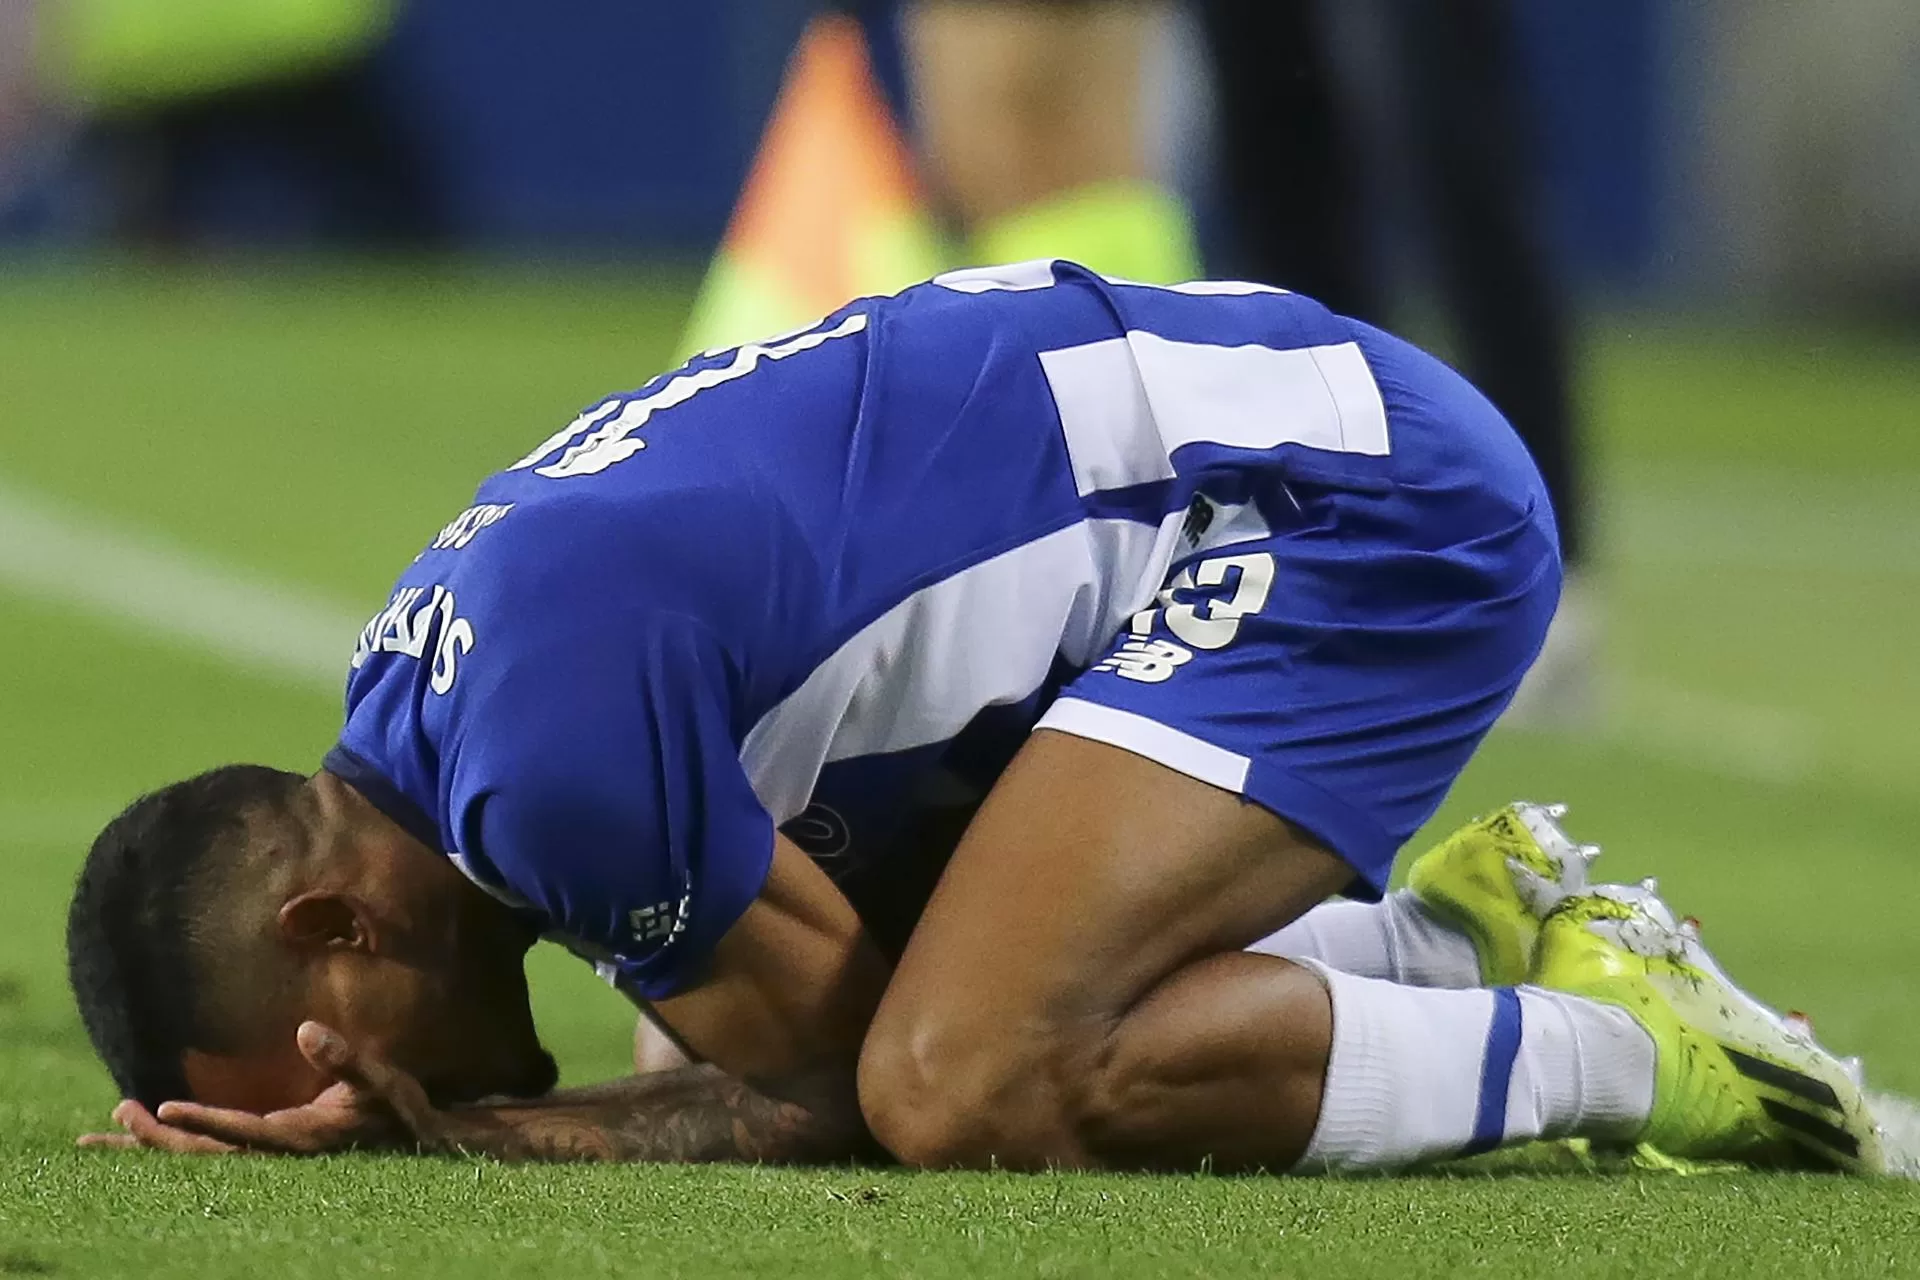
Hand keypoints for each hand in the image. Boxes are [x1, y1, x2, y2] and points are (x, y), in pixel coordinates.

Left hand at [77, 1022, 441, 1155]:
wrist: (415, 1138)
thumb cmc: (398, 1105)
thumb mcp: (379, 1077)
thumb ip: (343, 1057)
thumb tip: (305, 1029)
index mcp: (303, 1137)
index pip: (243, 1132)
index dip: (203, 1122)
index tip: (162, 1110)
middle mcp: (279, 1153)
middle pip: (207, 1155)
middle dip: (159, 1139)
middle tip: (118, 1113)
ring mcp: (271, 1154)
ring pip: (202, 1158)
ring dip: (156, 1145)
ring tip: (112, 1125)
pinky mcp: (269, 1148)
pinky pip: (213, 1151)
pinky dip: (178, 1143)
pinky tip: (152, 1131)